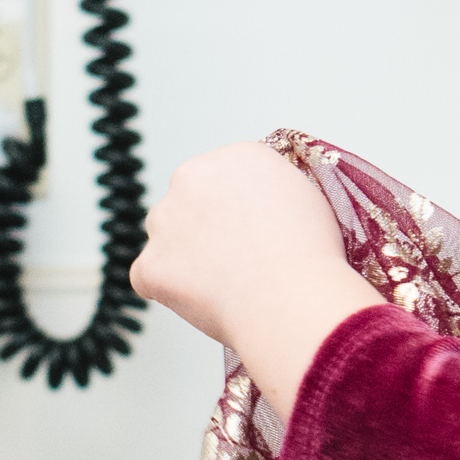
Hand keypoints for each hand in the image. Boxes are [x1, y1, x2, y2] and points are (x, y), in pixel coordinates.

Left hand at [132, 143, 384, 415]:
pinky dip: (171, 294)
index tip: (253, 236)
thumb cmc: (311, 256)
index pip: (223, 181)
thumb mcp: (308, 200)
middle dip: (204, 231)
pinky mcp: (148, 264)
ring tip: (228, 286)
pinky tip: (207, 302)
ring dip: (184, 259)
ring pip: (166, 240)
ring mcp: (164, 220)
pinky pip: (151, 280)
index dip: (237, 214)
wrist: (292, 296)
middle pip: (188, 204)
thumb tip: (258, 212)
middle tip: (237, 264)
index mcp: (236, 157)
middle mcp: (192, 176)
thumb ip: (272, 194)